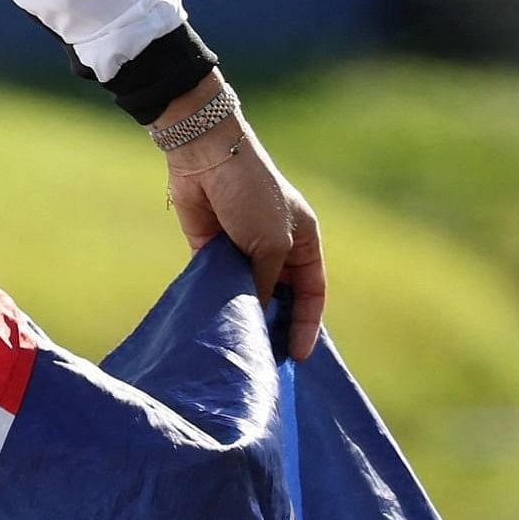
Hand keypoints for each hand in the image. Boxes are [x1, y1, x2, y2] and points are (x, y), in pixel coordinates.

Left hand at [160, 80, 326, 360]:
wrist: (206, 157)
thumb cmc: (251, 195)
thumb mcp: (272, 242)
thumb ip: (267, 280)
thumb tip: (256, 312)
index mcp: (304, 241)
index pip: (312, 292)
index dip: (307, 325)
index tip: (300, 357)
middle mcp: (276, 248)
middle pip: (281, 297)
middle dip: (276, 327)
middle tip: (270, 362)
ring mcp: (243, 249)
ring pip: (249, 294)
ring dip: (246, 317)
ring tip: (244, 350)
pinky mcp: (211, 249)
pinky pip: (218, 284)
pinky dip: (219, 302)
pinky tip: (217, 325)